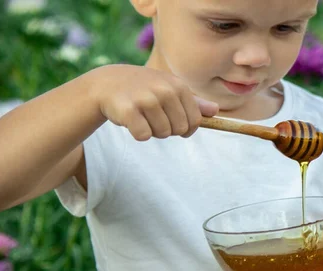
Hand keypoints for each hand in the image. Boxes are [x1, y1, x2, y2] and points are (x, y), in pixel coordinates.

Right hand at [87, 64, 218, 140]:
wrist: (107, 83)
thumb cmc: (143, 88)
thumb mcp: (169, 89)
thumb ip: (193, 102)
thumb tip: (215, 110)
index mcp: (178, 86)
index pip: (195, 121)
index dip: (186, 128)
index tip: (174, 122)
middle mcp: (164, 90)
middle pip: (180, 129)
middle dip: (168, 130)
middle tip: (153, 117)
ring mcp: (146, 99)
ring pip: (162, 134)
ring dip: (152, 131)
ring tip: (141, 115)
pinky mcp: (129, 111)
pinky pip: (144, 136)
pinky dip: (137, 133)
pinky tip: (130, 119)